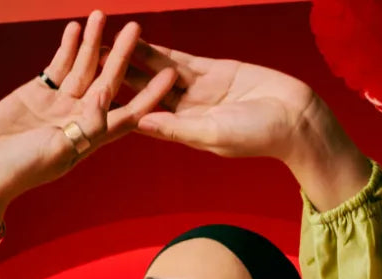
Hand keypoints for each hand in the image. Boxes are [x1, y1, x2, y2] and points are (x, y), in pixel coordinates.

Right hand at [0, 12, 177, 205]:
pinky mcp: (38, 92)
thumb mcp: (58, 150)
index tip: (170, 74)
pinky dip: (67, 47)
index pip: (128, 113)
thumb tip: (107, 96)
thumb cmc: (22, 169)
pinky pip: (58, 65)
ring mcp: (60, 104)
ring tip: (103, 15)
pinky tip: (77, 28)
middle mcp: (80, 119)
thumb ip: (86, 125)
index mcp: (91, 139)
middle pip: (108, 82)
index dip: (150, 94)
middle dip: (122, 56)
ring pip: (82, 68)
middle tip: (137, 27)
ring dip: (93, 43)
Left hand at [106, 40, 316, 160]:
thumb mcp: (214, 134)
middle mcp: (185, 113)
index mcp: (182, 133)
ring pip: (157, 72)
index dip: (116, 108)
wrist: (294, 116)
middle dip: (117, 78)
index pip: (141, 119)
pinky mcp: (211, 71)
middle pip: (143, 93)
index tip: (88, 98)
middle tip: (87, 64)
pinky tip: (138, 40)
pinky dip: (158, 51)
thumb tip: (139, 123)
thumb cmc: (259, 135)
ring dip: (133, 59)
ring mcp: (197, 91)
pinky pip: (178, 59)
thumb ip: (177, 128)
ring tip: (105, 45)